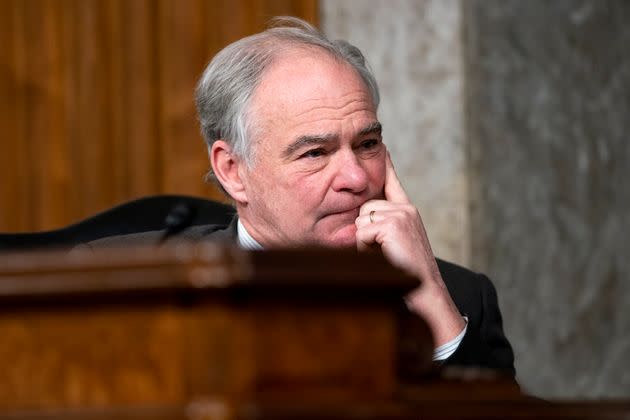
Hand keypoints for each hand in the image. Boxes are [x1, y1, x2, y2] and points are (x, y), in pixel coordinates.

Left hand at [355, 151, 464, 345]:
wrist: (425, 291)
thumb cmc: (407, 272)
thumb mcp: (395, 244)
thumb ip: (382, 227)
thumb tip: (361, 219)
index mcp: (407, 211)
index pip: (392, 182)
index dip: (386, 165)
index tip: (383, 146)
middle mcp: (406, 208)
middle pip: (364, 207)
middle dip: (364, 230)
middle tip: (381, 250)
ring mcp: (401, 214)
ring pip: (361, 220)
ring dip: (364, 241)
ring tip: (383, 254)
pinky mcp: (393, 224)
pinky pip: (361, 232)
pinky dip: (365, 248)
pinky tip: (383, 255)